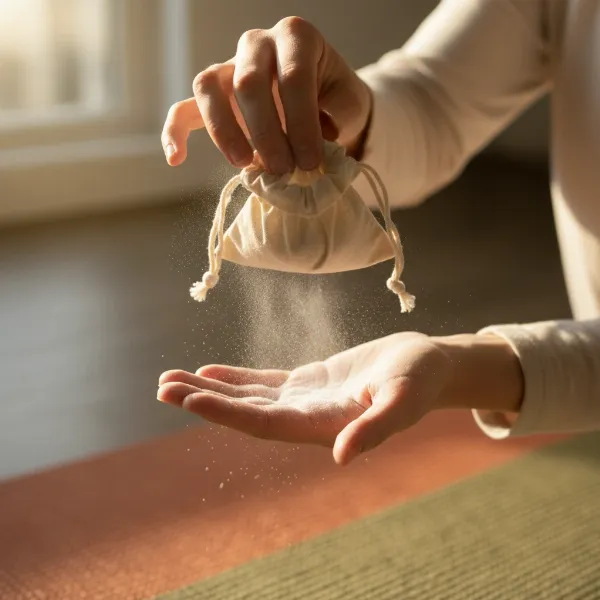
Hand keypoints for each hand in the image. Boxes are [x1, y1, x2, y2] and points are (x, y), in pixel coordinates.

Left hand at [158, 333, 453, 464]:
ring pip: (248, 397)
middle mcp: (306, 418)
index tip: (190, 398)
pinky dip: (235, 378)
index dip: (227, 412)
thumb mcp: (403, 401)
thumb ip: (375, 429)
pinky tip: (210, 371)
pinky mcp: (308, 382)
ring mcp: (304, 400)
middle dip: (204, 400)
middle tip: (163, 387)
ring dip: (211, 389)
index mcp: (324, 425)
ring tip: (172, 380)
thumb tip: (341, 457)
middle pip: (245, 413)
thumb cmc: (420, 381)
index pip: (264, 423)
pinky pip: (264, 382)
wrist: (428, 365)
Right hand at [161, 16, 372, 173]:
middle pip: (249, 83)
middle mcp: (259, 43)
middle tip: (283, 170)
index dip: (301, 124)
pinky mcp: (215, 95)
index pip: (293, 77)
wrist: (327, 102)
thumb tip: (306, 159)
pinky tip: (176, 158)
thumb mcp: (346, 107)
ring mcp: (230, 66)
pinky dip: (176, 131)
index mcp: (297, 38)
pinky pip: (185, 107)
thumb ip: (331, 125)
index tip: (311, 162)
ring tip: (244, 165)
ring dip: (225, 132)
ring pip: (210, 88)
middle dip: (266, 134)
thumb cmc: (337, 104)